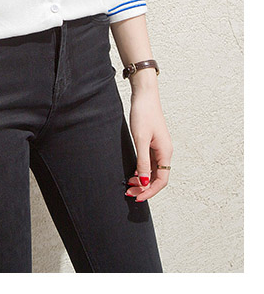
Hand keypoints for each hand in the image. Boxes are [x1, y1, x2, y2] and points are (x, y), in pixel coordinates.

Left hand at [125, 86, 172, 202]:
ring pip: (153, 171)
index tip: (137, 198)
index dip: (149, 191)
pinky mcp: (152, 142)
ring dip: (142, 180)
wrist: (144, 95)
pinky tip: (132, 173)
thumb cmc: (143, 114)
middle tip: (129, 193)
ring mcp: (159, 147)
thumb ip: (142, 161)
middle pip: (157, 178)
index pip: (161, 181)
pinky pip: (149, 162)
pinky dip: (141, 170)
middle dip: (144, 188)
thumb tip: (143, 182)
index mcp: (165, 152)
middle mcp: (165, 152)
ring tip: (128, 185)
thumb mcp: (140, 139)